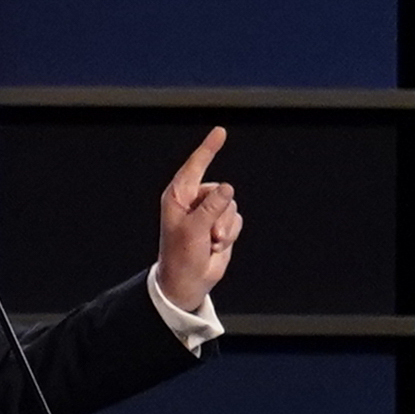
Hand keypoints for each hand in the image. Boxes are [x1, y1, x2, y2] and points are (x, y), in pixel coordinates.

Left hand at [154, 126, 240, 311]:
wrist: (188, 281)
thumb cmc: (181, 256)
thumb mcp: (193, 230)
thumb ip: (211, 207)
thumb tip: (228, 188)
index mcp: (177, 197)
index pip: (195, 166)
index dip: (209, 149)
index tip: (221, 132)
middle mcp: (193, 201)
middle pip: (221, 192)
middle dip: (220, 215)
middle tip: (210, 235)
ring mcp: (208, 213)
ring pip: (232, 206)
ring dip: (226, 228)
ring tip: (212, 242)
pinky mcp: (221, 225)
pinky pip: (237, 219)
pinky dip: (231, 234)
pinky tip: (217, 245)